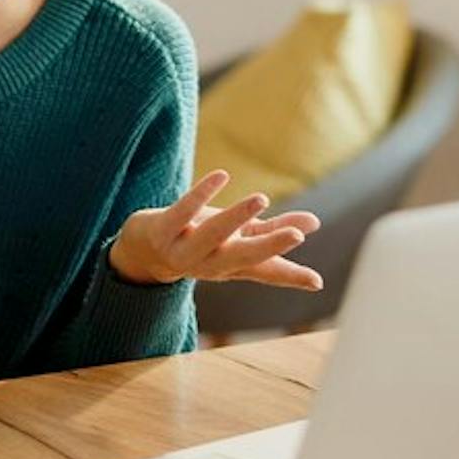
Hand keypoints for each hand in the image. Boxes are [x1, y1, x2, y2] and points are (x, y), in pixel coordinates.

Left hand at [109, 170, 323, 291]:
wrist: (142, 252)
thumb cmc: (198, 241)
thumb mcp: (236, 237)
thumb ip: (273, 230)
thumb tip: (314, 223)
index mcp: (232, 266)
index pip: (265, 272)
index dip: (290, 277)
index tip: (317, 281)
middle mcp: (210, 263)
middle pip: (242, 258)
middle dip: (269, 248)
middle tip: (296, 237)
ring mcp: (183, 250)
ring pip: (212, 236)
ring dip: (236, 218)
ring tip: (261, 199)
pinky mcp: (161, 231)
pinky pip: (182, 212)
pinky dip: (201, 194)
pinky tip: (221, 176)